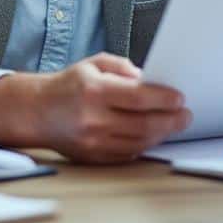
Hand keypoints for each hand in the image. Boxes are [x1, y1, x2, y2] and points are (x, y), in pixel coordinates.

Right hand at [0, 53, 190, 163]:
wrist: (37, 111)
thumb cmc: (69, 85)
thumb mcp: (94, 64)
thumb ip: (123, 67)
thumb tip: (149, 80)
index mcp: (94, 91)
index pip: (138, 98)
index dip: (164, 99)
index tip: (179, 98)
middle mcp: (93, 119)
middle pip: (144, 124)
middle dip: (171, 121)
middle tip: (185, 116)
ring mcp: (92, 142)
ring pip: (139, 142)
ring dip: (161, 134)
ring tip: (173, 124)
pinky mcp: (93, 158)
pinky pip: (128, 154)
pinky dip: (145, 145)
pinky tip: (153, 135)